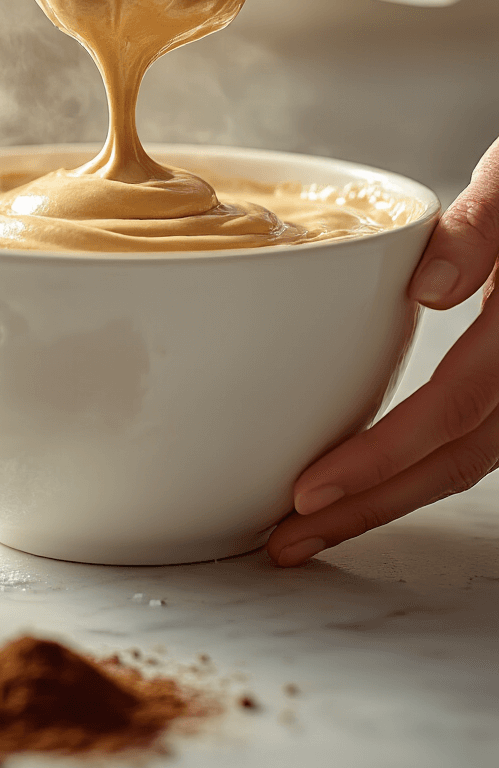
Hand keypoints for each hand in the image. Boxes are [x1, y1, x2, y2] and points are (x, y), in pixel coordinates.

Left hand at [267, 137, 498, 566]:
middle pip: (456, 461)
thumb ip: (482, 228)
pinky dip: (416, 469)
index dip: (381, 458)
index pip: (454, 408)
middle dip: (370, 507)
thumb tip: (429, 290)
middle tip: (288, 538)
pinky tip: (369, 479)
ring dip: (390, 499)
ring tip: (314, 526)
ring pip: (466, 461)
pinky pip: (472, 442)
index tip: (309, 491)